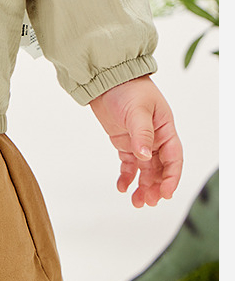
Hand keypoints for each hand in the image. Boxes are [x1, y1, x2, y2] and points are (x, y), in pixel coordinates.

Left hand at [89, 75, 183, 207]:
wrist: (105, 78)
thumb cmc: (127, 88)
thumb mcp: (137, 110)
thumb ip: (142, 133)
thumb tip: (145, 156)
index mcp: (165, 129)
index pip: (173, 158)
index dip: (171, 178)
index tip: (165, 193)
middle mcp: (155, 138)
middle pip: (160, 169)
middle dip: (156, 187)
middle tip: (147, 202)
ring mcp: (140, 141)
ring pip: (145, 170)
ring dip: (143, 186)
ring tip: (136, 201)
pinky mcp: (125, 142)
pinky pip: (129, 164)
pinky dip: (127, 177)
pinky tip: (122, 187)